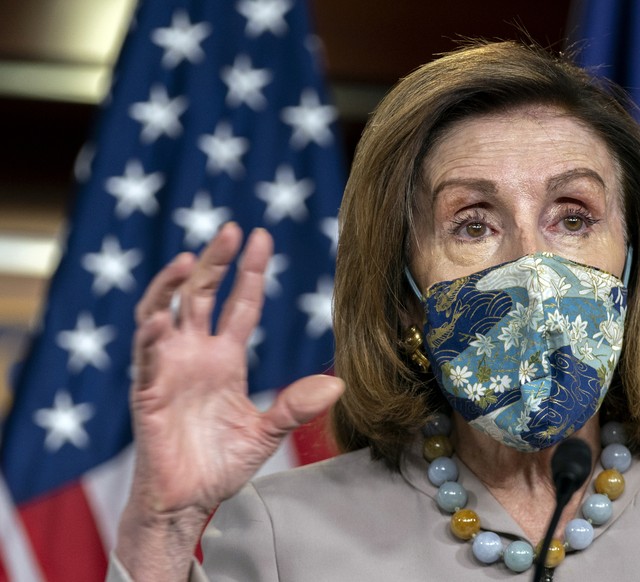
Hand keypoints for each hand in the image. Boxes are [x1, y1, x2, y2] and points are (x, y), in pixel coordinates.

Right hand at [117, 223, 342, 575]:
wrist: (188, 503)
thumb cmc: (221, 465)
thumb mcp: (267, 432)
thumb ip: (296, 406)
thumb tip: (338, 383)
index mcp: (226, 359)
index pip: (240, 304)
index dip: (250, 272)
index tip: (262, 238)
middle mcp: (196, 355)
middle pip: (202, 295)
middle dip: (215, 261)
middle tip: (231, 229)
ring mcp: (169, 370)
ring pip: (163, 314)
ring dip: (172, 286)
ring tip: (189, 260)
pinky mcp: (148, 393)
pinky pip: (146, 359)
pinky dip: (151, 337)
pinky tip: (161, 320)